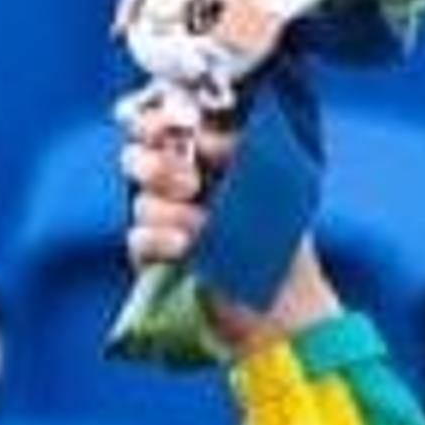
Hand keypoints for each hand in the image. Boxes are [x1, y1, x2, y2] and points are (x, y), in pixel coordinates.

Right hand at [116, 104, 335, 347]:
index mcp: (203, 158)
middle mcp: (176, 184)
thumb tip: (201, 138)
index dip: (158, 118)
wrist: (286, 306)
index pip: (162, 123)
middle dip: (158, 163)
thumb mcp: (276, 187)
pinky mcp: (153, 257)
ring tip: (202, 225)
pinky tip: (184, 247)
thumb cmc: (284, 239)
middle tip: (190, 182)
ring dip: (169, 208)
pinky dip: (160, 240)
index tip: (178, 123)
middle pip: (138, 154)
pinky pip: (139, 238)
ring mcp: (161, 220)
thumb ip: (242, 150)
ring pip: (142, 198)